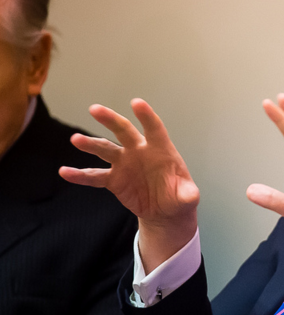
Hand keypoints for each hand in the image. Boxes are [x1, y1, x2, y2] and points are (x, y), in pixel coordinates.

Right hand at [59, 99, 198, 271]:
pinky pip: (94, 176)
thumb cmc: (179, 197)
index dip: (146, 116)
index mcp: (161, 150)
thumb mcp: (187, 197)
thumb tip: (188, 197)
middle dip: (111, 120)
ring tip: (76, 139)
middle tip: (95, 109)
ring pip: (106, 149)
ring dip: (91, 144)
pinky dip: (80, 175)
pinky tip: (65, 172)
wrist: (165, 211)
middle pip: (124, 131)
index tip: (136, 103)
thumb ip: (187, 195)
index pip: (154, 129)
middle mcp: (140, 151)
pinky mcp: (114, 179)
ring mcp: (125, 164)